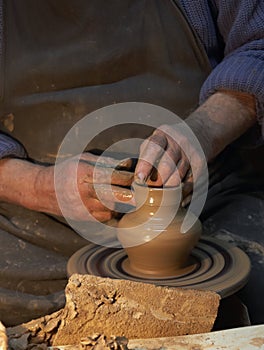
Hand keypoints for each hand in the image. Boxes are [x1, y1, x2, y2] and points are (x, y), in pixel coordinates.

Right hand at [36, 153, 133, 220]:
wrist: (46, 191)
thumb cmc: (68, 171)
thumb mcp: (84, 159)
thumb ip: (106, 162)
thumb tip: (128, 164)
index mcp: (85, 173)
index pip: (112, 176)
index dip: (129, 177)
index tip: (141, 177)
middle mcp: (85, 192)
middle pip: (114, 196)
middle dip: (132, 197)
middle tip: (145, 195)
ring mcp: (85, 208)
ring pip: (113, 210)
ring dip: (127, 206)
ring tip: (138, 201)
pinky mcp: (86, 218)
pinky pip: (107, 219)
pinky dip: (118, 214)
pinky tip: (124, 209)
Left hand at [135, 91, 255, 204]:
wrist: (201, 132)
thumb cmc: (170, 141)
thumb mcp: (157, 140)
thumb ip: (146, 156)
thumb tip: (135, 180)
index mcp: (163, 134)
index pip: (153, 148)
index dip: (145, 164)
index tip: (139, 179)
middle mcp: (178, 142)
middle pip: (167, 165)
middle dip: (156, 182)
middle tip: (148, 193)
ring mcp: (191, 152)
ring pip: (178, 177)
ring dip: (167, 191)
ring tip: (159, 199)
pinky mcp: (200, 163)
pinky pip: (190, 182)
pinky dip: (182, 193)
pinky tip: (177, 200)